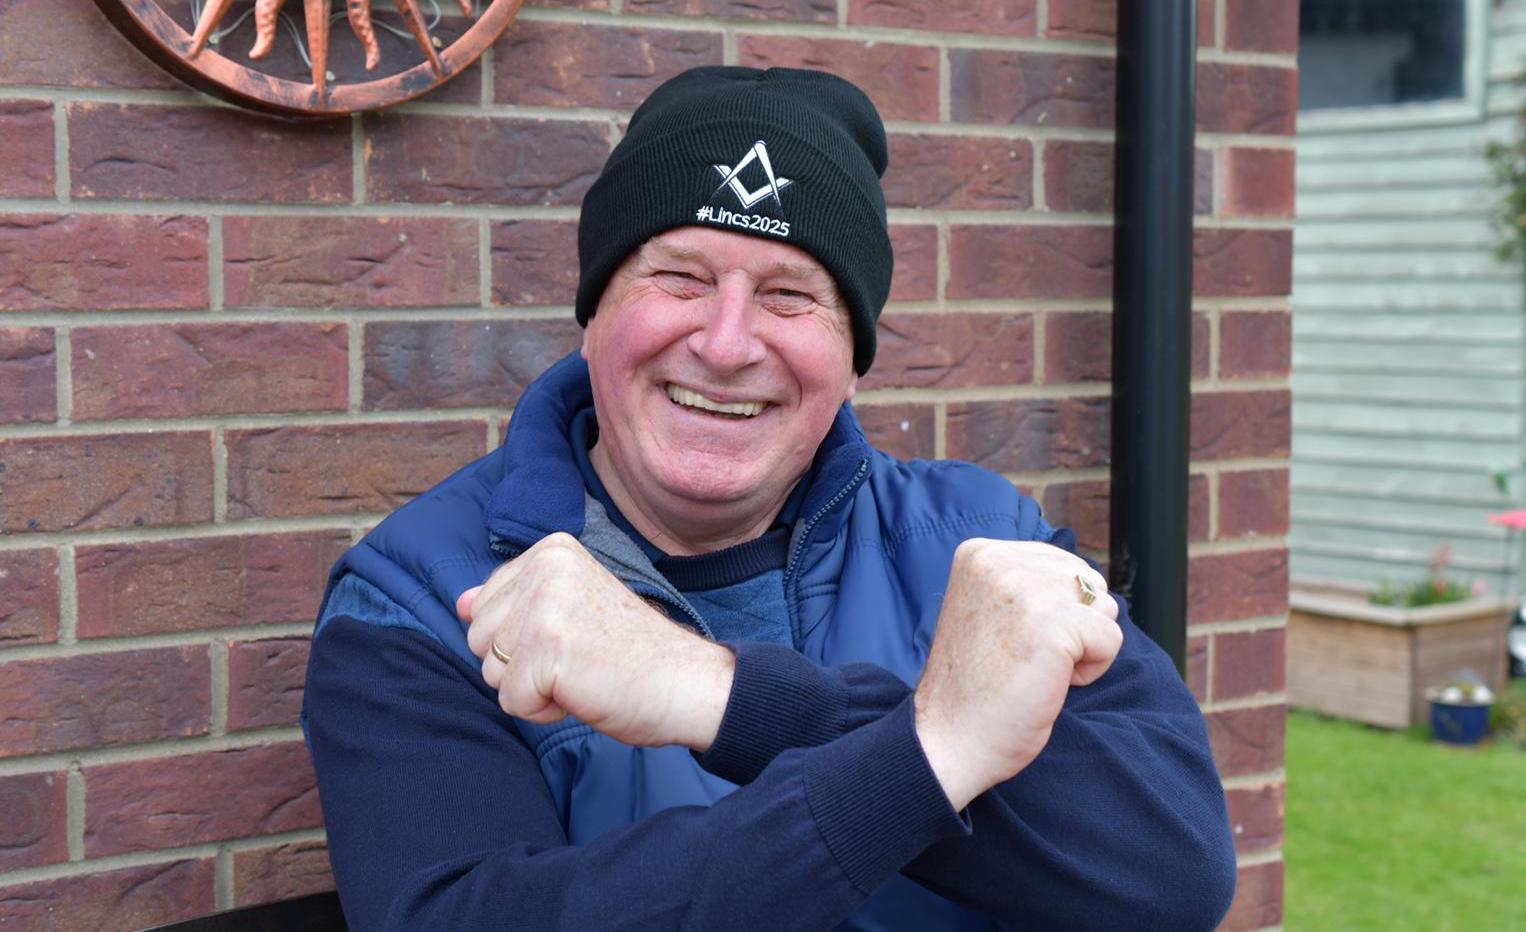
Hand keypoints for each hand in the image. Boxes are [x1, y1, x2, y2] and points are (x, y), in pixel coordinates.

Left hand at [458, 533, 734, 750]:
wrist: (686, 682)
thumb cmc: (631, 652)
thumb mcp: (567, 612)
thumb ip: (512, 602)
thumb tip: (460, 604)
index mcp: (551, 551)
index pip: (485, 606)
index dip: (523, 638)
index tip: (575, 635)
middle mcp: (545, 568)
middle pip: (479, 638)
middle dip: (520, 664)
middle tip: (579, 658)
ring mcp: (545, 606)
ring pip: (491, 671)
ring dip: (532, 688)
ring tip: (582, 673)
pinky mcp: (547, 650)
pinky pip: (511, 701)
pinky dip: (543, 710)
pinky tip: (584, 691)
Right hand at [913, 539, 1121, 809]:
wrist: (949, 739)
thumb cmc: (975, 685)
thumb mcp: (988, 608)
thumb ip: (1026, 582)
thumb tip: (1089, 582)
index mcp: (980, 553)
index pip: (1061, 564)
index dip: (1052, 610)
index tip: (1009, 641)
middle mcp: (999, 561)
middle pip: (1085, 582)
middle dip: (1071, 624)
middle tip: (1024, 659)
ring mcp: (1025, 589)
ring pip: (1102, 607)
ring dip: (1082, 646)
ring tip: (1036, 669)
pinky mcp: (1052, 624)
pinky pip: (1110, 639)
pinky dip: (1091, 670)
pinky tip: (1049, 683)